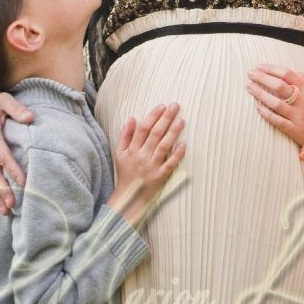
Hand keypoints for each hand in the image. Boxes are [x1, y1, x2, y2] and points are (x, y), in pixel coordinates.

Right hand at [111, 103, 185, 224]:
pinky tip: (184, 145)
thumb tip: (132, 117)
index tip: (162, 106)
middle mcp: (142, 156)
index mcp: (132, 149)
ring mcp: (152, 167)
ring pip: (164, 146)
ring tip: (181, 120)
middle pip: (155, 134)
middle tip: (175, 106)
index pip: (144, 128)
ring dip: (173, 132)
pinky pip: (170, 164)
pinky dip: (177, 155)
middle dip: (166, 118)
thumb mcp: (120, 153)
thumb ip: (125, 135)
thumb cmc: (126, 172)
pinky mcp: (160, 177)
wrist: (128, 197)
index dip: (153, 116)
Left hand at [246, 65, 303, 145]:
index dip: (271, 69)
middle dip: (262, 78)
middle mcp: (302, 101)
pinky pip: (278, 120)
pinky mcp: (294, 129)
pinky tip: (258, 107)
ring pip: (276, 103)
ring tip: (249, 87)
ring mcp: (297, 115)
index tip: (259, 66)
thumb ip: (303, 80)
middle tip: (250, 74)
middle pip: (279, 86)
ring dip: (260, 94)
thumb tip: (287, 71)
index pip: (286, 74)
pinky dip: (267, 114)